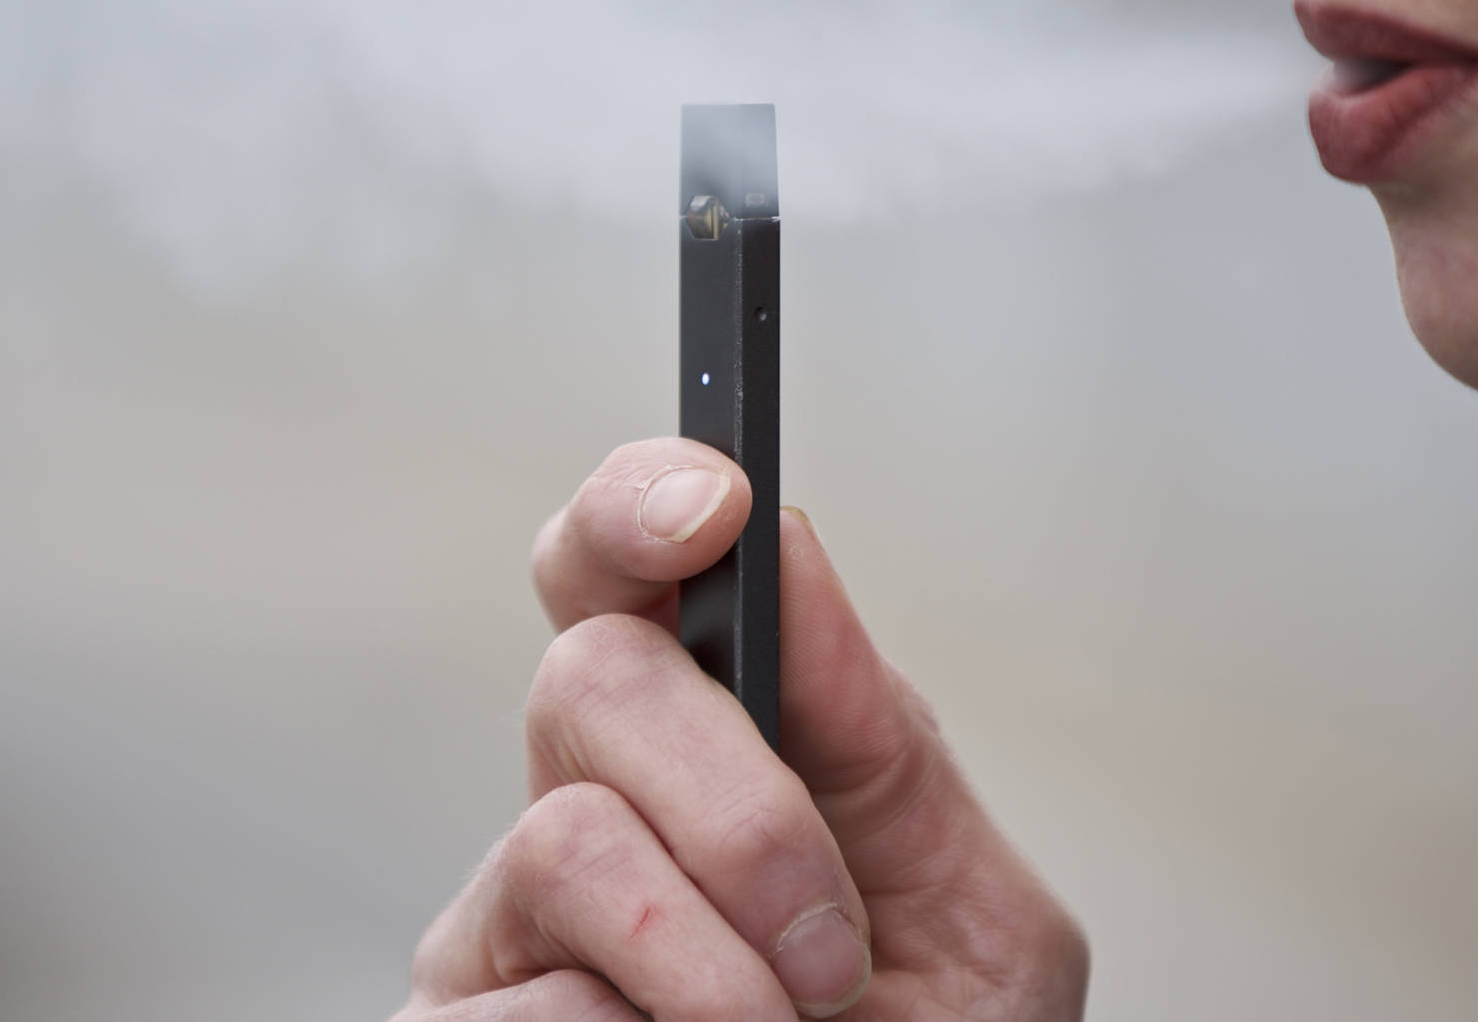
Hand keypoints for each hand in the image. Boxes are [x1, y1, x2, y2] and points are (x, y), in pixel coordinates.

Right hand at [399, 438, 1088, 1020]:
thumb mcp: (975, 919)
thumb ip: (884, 737)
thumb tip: (789, 548)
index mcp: (710, 755)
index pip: (618, 575)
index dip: (639, 506)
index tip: (711, 506)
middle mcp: (583, 815)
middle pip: (588, 676)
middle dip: (740, 802)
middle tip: (826, 944)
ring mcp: (502, 935)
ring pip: (564, 843)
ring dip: (716, 966)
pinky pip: (523, 1006)